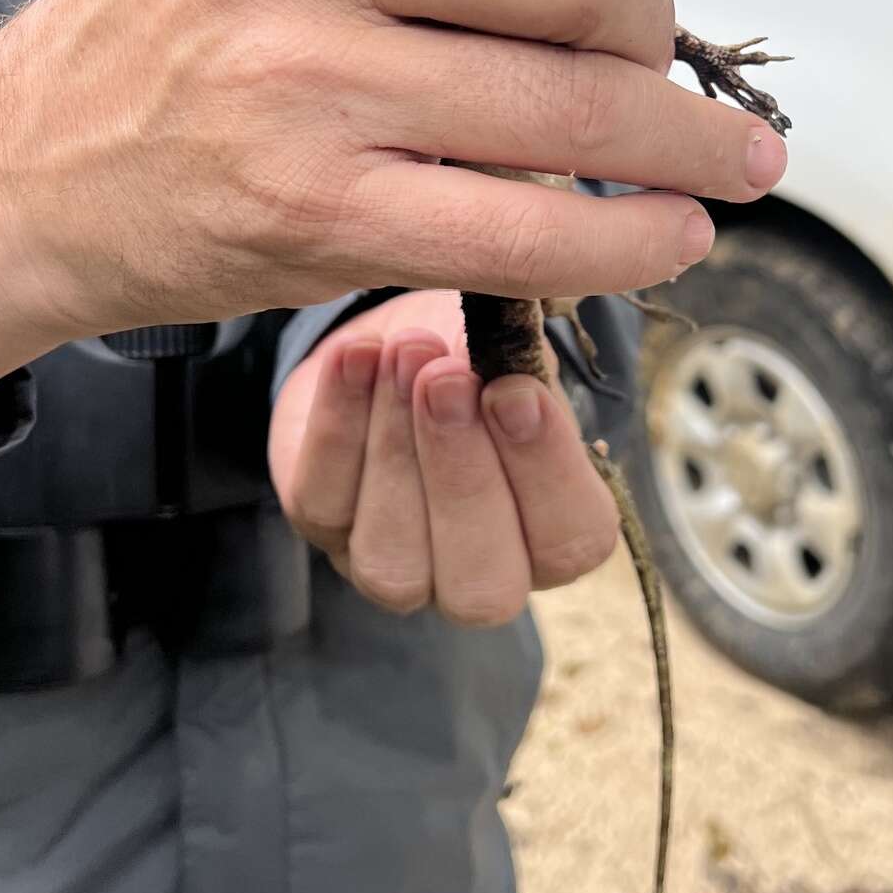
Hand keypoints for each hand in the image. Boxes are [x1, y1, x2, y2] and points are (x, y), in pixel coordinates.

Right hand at [0, 0, 785, 415]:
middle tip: (652, 63)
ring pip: (577, 106)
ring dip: (692, 147)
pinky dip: (632, 245)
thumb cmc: (169, 20)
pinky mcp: (320, 216)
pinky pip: (528, 233)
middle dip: (657, 21)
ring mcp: (312, 88)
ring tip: (736, 166)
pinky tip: (674, 238)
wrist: (28, 168)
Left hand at [269, 291, 616, 624]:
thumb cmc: (483, 354)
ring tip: (405, 353)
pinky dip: (337, 426)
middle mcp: (479, 574)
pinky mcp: (324, 530)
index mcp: (554, 534)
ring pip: (391, 561)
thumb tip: (542, 308)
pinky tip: (355, 355)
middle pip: (481, 584)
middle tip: (447, 378)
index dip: (544, 472)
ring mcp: (395, 568)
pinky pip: (320, 504)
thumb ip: (533, 361)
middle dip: (461, 473)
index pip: (572, 540)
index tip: (517, 389)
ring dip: (394, 451)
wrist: (402, 344)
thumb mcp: (521, 348)